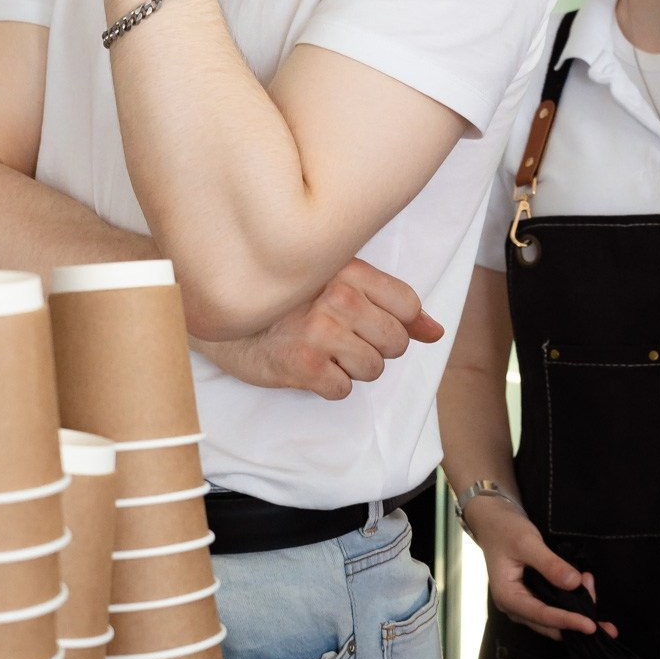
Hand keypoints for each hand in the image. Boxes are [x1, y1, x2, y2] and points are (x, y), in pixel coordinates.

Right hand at [193, 257, 443, 400]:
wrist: (224, 318)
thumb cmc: (284, 302)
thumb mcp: (337, 285)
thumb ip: (390, 304)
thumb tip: (435, 331)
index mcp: (347, 268)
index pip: (406, 304)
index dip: (396, 322)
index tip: (369, 322)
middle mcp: (336, 295)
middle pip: (394, 341)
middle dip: (374, 348)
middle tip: (339, 339)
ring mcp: (319, 329)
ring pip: (373, 369)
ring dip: (351, 369)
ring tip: (322, 351)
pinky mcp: (303, 363)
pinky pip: (343, 389)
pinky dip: (328, 385)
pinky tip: (307, 366)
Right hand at [470, 502, 615, 641]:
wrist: (492, 520)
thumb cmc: (505, 529)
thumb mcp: (527, 542)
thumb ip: (550, 564)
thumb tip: (575, 584)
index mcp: (507, 596)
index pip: (541, 615)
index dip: (567, 621)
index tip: (590, 626)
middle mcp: (513, 606)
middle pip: (549, 623)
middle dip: (576, 620)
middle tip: (603, 616)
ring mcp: (522, 603)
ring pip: (552, 619)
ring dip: (575, 611)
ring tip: (591, 587)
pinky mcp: (531, 597)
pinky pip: (552, 608)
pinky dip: (570, 602)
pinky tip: (584, 587)